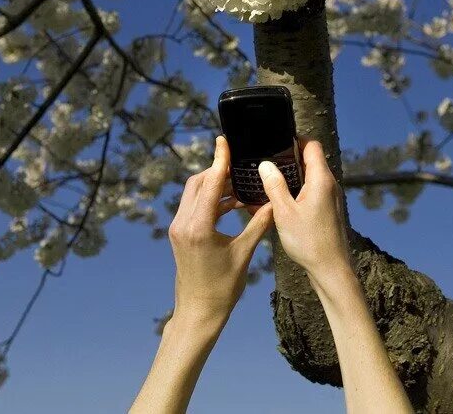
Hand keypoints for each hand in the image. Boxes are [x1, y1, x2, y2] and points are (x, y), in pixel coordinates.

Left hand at [167, 136, 272, 327]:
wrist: (198, 311)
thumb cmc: (222, 287)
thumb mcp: (244, 253)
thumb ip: (258, 224)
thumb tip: (275, 202)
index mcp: (198, 227)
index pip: (210, 184)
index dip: (220, 160)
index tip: (224, 141)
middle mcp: (182, 223)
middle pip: (198, 183)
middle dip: (218, 171)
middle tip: (240, 165)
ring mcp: (178, 228)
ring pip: (194, 194)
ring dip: (215, 186)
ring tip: (241, 186)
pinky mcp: (179, 234)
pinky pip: (194, 207)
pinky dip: (211, 201)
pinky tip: (231, 204)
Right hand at [257, 140, 351, 287]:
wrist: (330, 269)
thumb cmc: (309, 241)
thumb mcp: (284, 212)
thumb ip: (275, 186)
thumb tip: (266, 164)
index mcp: (321, 179)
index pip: (312, 146)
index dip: (295, 140)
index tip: (276, 143)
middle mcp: (329, 184)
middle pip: (310, 160)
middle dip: (289, 159)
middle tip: (267, 163)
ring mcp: (330, 197)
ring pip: (310, 177)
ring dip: (293, 177)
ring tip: (270, 181)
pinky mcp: (328, 209)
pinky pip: (312, 191)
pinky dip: (298, 191)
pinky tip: (281, 201)